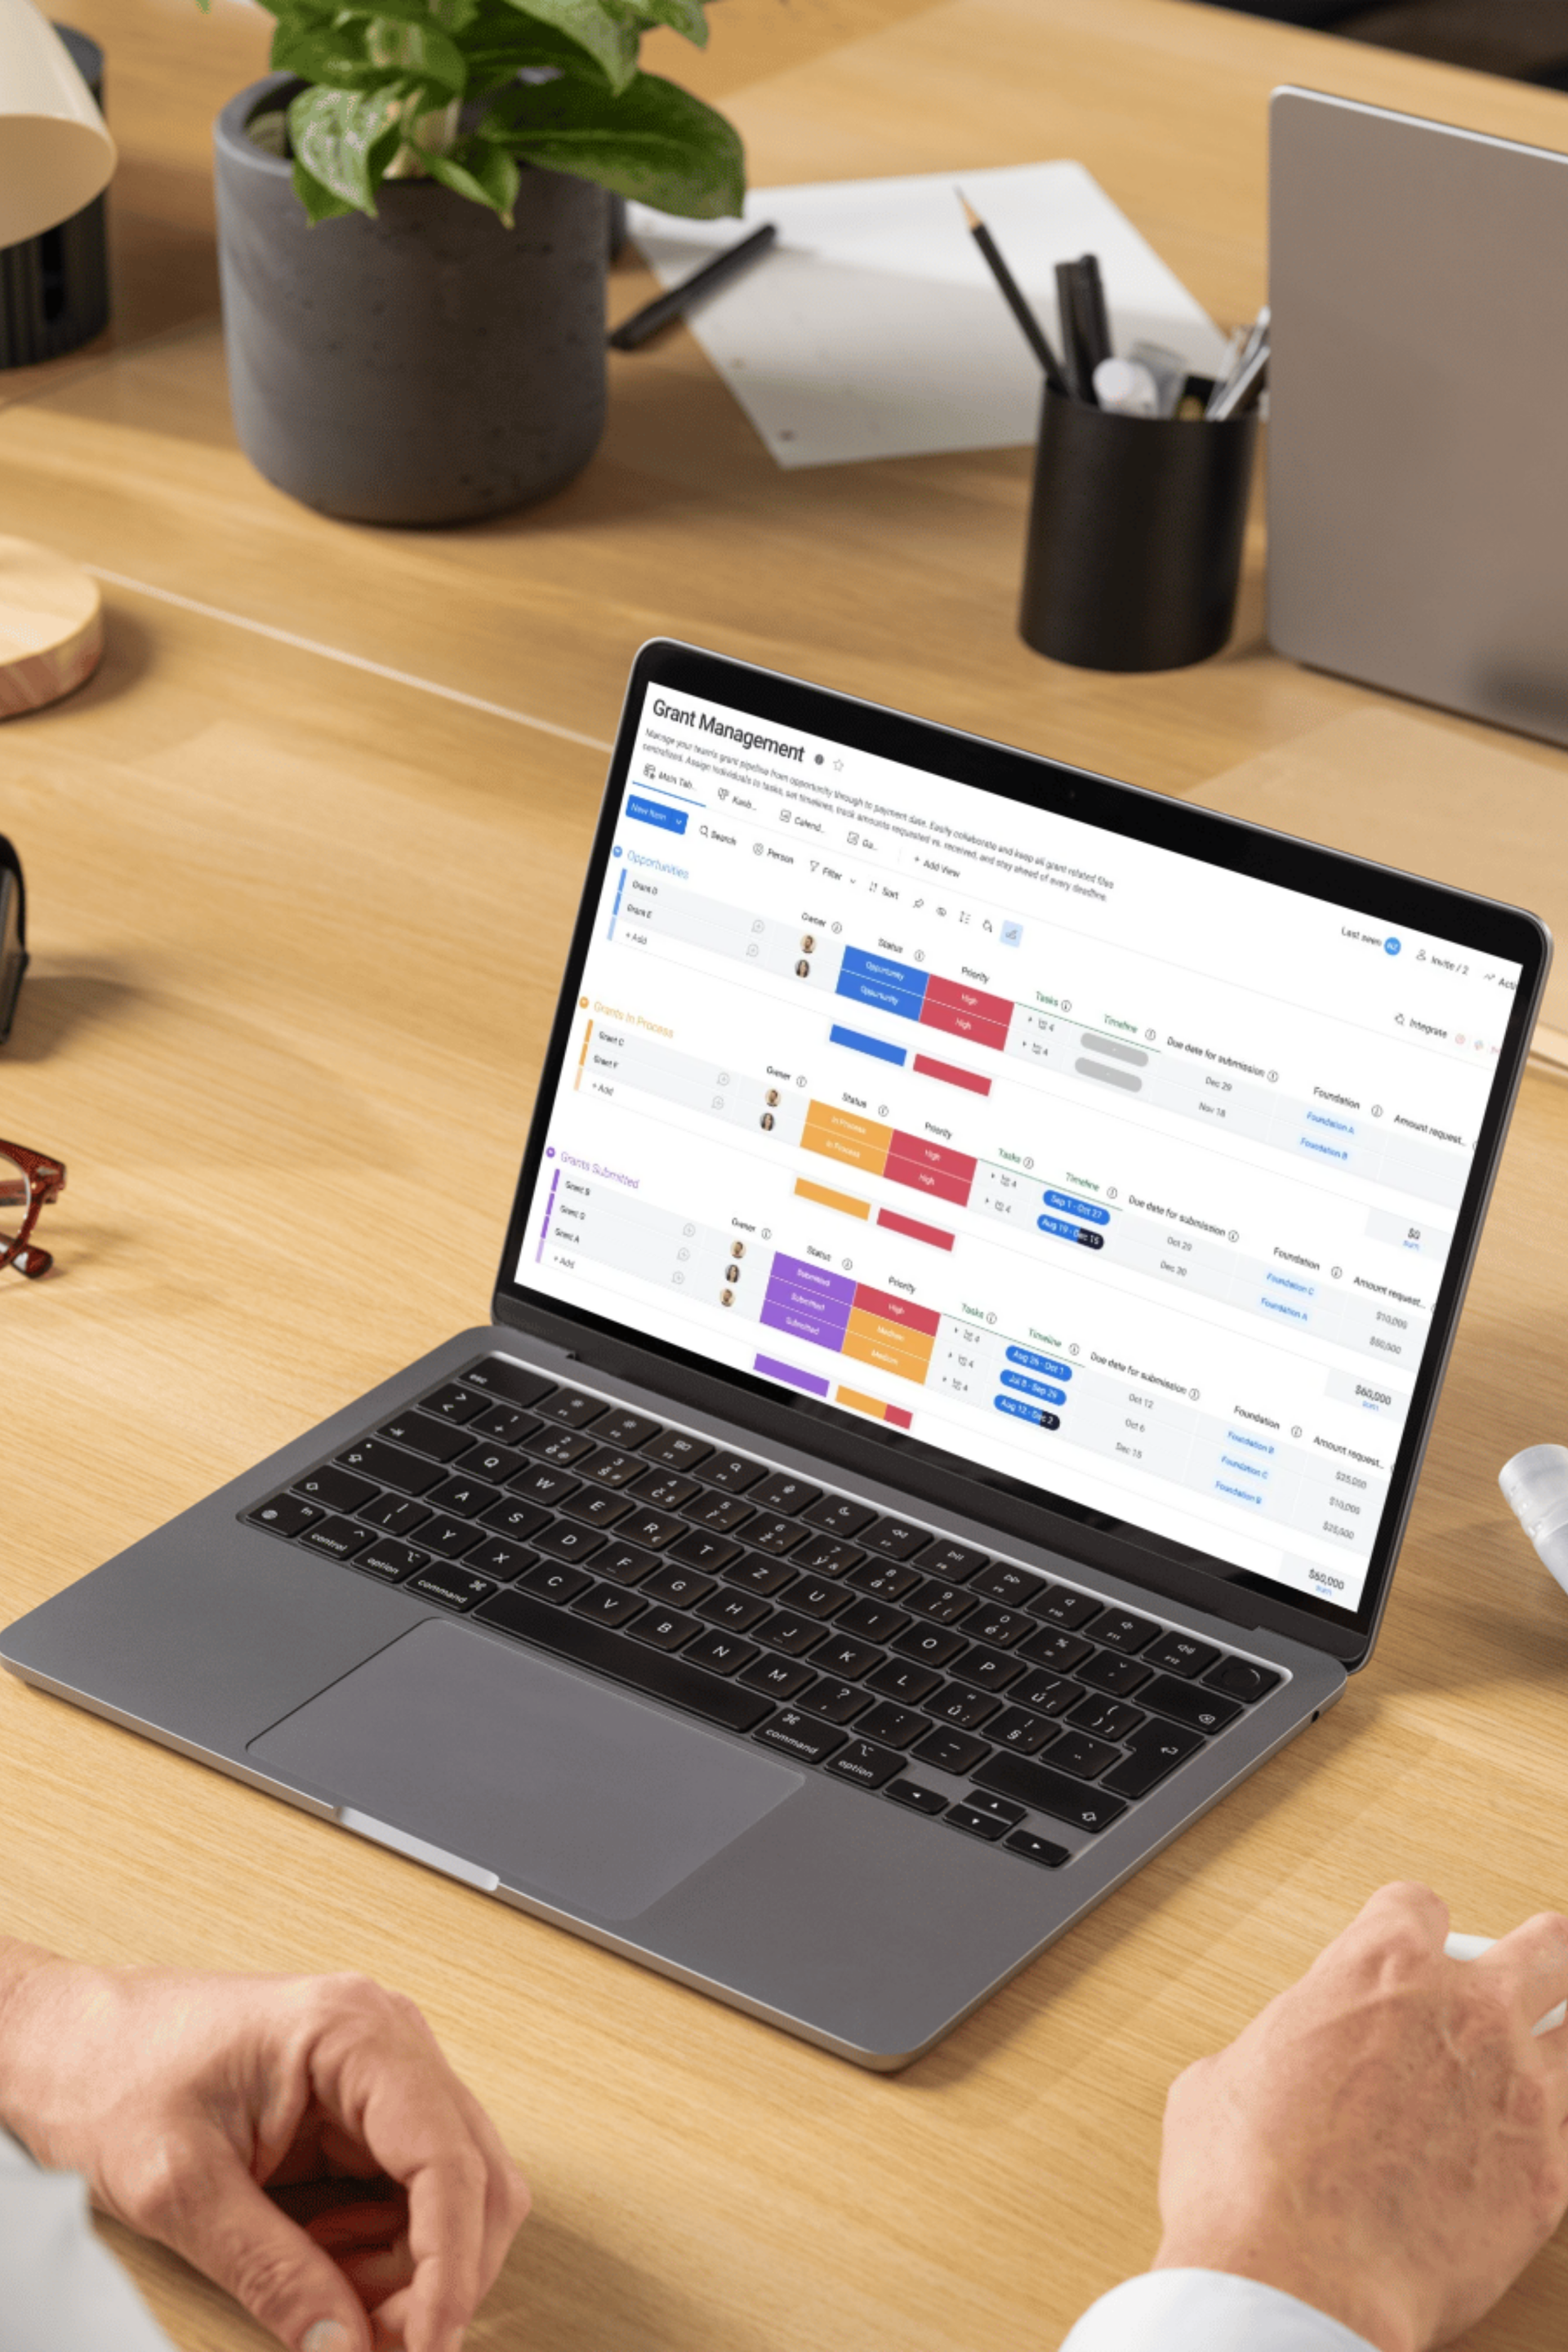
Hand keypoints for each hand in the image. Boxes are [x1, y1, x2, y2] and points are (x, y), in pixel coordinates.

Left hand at [0, 1944, 528, 2351]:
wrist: (66, 2042)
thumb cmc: (110, 2074)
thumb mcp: (179, 2188)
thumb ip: (271, 2272)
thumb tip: (344, 2347)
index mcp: (352, 2031)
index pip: (448, 2159)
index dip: (450, 2266)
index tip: (428, 2345)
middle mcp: (386, 2038)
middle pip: (475, 2174)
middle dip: (440, 2274)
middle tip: (383, 2347)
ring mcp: (380, 2068)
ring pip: (456, 2187)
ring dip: (415, 2266)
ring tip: (338, 2305)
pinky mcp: (361, 2102)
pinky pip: (412, 2188)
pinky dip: (387, 2248)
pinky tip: (326, 2264)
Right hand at [1153, 1881, 1567, 2351]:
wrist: (1300, 2278)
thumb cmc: (1249, 2181)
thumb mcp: (1222, 2081)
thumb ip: (1274, 2051)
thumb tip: (1271, 2071)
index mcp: (1377, 1970)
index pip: (1416, 1905)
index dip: (1407, 1925)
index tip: (1406, 1946)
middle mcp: (1463, 2012)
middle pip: (1542, 1946)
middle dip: (1536, 1954)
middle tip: (1530, 1967)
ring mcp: (1518, 2089)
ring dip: (1563, 2037)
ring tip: (1555, 2046)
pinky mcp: (1547, 2173)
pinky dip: (1558, 2128)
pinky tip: (1545, 2137)